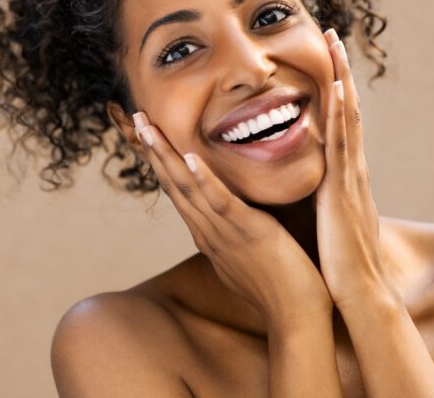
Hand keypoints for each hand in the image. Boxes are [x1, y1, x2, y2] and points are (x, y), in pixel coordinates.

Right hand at [132, 112, 331, 328]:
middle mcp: (207, 230)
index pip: (177, 189)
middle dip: (153, 148)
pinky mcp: (247, 232)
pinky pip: (221, 202)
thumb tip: (229, 215)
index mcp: (207, 232)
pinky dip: (202, 179)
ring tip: (148, 127)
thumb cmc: (278, 284)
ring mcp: (224, 232)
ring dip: (165, 155)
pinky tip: (188, 157)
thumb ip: (233, 228)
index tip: (148, 132)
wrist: (296, 317)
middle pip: (172, 183)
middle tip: (136, 115)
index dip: (160, 159)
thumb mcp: (246, 250)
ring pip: (187, 187)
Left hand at [315, 30, 398, 309]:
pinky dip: (340, 113)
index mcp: (343, 175)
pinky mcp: (344, 188)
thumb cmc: (339, 260)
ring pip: (346, 117)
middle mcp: (350, 168)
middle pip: (345, 109)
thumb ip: (322, 199)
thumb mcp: (329, 219)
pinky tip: (337, 88)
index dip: (334, 90)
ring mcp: (350, 175)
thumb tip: (312, 189)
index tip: (326, 59)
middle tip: (332, 34)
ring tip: (335, 44)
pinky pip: (342, 143)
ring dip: (341, 78)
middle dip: (339, 71)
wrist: (359, 292)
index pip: (338, 123)